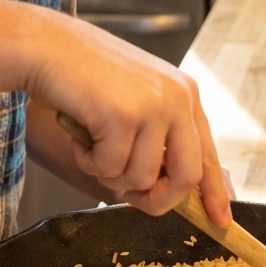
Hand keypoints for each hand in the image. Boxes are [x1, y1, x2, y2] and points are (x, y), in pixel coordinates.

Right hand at [27, 13, 231, 226]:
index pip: (207, 154)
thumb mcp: (136, 101)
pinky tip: (80, 136)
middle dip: (157, 199)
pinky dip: (88, 162)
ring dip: (109, 174)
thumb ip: (158, 136)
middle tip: (131, 197)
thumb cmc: (84, 76)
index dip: (213, 192)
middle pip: (186, 176)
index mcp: (185, 94)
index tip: (219, 220)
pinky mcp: (124, 116)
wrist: (47, 46)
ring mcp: (153, 106)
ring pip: (142, 178)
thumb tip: (170, 189)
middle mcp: (178, 98)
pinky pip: (110, 169)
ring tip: (92, 144)